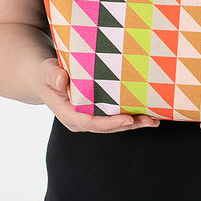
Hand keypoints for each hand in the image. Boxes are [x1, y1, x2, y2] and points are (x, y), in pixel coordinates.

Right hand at [38, 58, 159, 132]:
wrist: (46, 78)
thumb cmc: (46, 74)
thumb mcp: (46, 72)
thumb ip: (52, 75)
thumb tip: (61, 79)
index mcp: (68, 115)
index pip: (91, 123)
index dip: (110, 123)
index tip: (128, 119)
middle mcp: (80, 122)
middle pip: (107, 127)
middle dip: (129, 125)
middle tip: (150, 120)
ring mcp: (89, 119)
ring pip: (114, 125)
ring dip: (134, 124)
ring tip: (154, 120)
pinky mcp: (96, 113)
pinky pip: (114, 117)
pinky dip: (131, 116)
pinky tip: (147, 113)